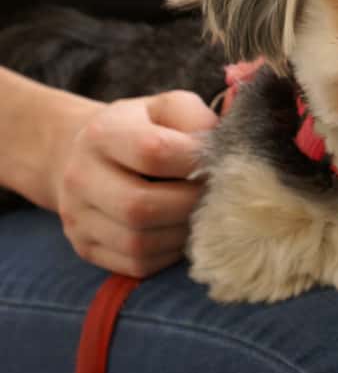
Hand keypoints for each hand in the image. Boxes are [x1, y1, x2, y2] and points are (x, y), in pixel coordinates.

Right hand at [52, 91, 217, 276]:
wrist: (90, 154)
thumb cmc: (146, 128)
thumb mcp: (170, 108)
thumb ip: (197, 120)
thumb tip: (224, 152)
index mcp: (103, 133)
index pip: (153, 151)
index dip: (195, 161)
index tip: (218, 163)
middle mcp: (80, 176)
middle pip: (140, 206)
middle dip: (191, 204)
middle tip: (218, 197)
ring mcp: (78, 217)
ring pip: (138, 242)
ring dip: (183, 233)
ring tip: (204, 215)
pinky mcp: (87, 248)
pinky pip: (136, 264)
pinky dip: (169, 253)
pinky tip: (184, 232)